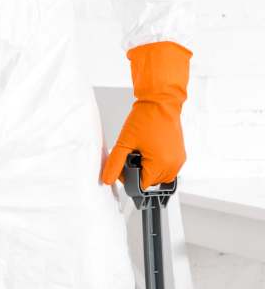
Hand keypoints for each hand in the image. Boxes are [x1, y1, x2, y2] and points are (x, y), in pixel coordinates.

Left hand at [101, 41, 190, 190]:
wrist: (160, 102)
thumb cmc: (146, 118)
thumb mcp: (124, 142)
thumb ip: (114, 163)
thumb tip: (107, 179)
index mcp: (160, 165)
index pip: (141, 185)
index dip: (129, 176)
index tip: (126, 161)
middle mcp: (173, 166)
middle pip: (149, 182)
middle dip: (139, 170)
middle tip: (134, 151)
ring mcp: (178, 161)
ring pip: (158, 176)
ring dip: (148, 167)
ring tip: (143, 148)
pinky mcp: (180, 155)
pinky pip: (166, 167)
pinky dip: (157, 162)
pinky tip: (151, 148)